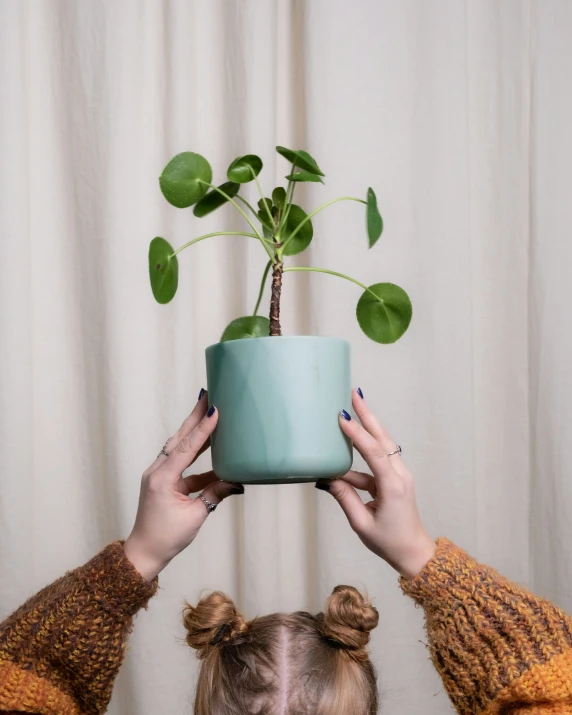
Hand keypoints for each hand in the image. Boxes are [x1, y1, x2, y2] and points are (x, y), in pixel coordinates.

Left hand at [123, 392, 243, 580]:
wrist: (145, 552)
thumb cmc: (167, 537)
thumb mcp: (196, 516)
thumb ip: (215, 494)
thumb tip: (237, 480)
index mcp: (162, 479)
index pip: (186, 448)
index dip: (202, 429)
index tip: (214, 409)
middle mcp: (158, 471)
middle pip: (179, 438)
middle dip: (194, 416)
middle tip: (207, 394)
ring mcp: (159, 474)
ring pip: (179, 446)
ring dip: (194, 429)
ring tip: (208, 410)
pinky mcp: (164, 480)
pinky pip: (182, 461)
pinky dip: (196, 452)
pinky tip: (213, 445)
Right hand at [316, 390, 435, 578]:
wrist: (414, 553)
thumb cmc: (389, 543)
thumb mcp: (361, 523)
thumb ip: (344, 497)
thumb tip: (326, 477)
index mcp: (393, 487)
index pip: (374, 454)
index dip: (358, 435)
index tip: (343, 417)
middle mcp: (400, 476)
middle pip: (383, 439)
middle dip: (368, 415)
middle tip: (355, 393)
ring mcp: (399, 476)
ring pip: (381, 445)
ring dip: (366, 427)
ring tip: (350, 409)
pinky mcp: (394, 479)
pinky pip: (377, 460)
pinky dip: (362, 451)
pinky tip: (345, 449)